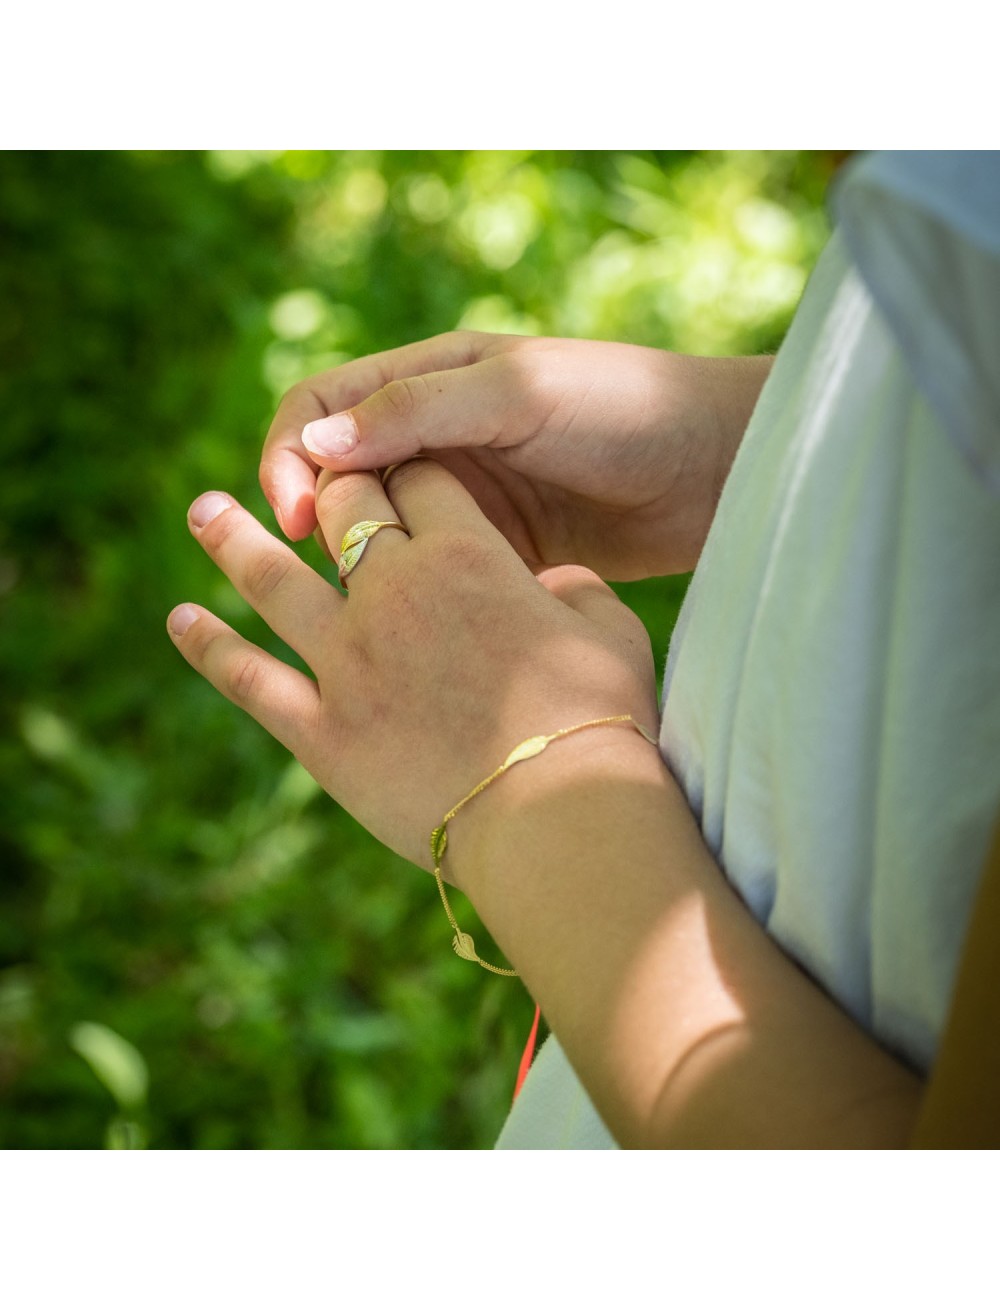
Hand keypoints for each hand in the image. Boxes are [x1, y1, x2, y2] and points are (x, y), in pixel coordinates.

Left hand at [167, 459, 659, 871]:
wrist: (559, 816)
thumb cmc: (601, 720)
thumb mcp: (611, 629)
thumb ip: (575, 588)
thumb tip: (552, 582)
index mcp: (466, 555)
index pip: (421, 480)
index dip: (410, 468)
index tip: (402, 471)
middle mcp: (393, 593)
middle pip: (343, 512)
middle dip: (331, 490)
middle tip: (312, 486)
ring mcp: (347, 662)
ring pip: (273, 580)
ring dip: (233, 538)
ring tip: (203, 509)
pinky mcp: (322, 732)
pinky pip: (250, 679)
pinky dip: (210, 647)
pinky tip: (179, 619)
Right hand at [259, 333, 771, 579]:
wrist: (719, 470)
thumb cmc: (627, 408)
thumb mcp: (520, 394)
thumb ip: (420, 411)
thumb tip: (314, 440)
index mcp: (431, 379)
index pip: (321, 406)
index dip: (290, 455)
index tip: (296, 518)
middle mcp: (436, 435)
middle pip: (337, 474)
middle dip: (313, 516)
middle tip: (326, 571)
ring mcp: (465, 497)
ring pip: (379, 529)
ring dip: (358, 561)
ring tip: (362, 607)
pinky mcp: (495, 550)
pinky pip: (429, 570)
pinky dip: (408, 593)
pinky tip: (410, 628)